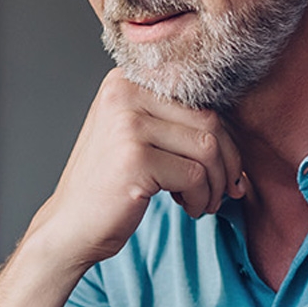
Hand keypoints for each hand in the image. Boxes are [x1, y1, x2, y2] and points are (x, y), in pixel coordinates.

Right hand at [22, 69, 246, 268]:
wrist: (70, 226)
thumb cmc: (110, 185)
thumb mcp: (136, 136)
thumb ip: (174, 119)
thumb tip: (237, 128)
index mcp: (126, 80)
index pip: (200, 97)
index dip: (224, 135)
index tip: (228, 167)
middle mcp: (124, 93)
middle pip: (210, 119)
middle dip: (228, 161)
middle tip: (227, 189)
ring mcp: (128, 124)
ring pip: (208, 147)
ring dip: (216, 183)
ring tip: (204, 202)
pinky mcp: (135, 158)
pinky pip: (195, 175)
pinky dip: (201, 198)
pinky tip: (189, 209)